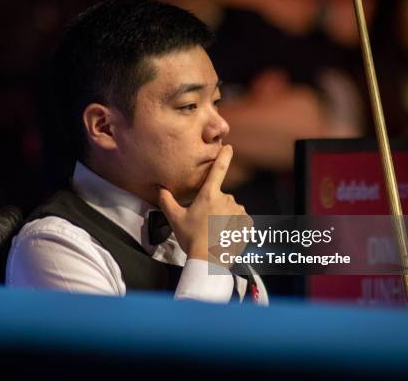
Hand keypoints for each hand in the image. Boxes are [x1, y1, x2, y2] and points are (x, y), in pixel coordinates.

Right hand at [158, 145, 248, 260]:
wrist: (209, 261)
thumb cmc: (192, 239)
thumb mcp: (175, 219)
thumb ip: (166, 201)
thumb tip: (160, 189)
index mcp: (209, 195)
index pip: (219, 169)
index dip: (224, 156)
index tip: (229, 147)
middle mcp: (227, 200)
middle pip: (221, 197)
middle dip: (215, 206)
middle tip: (204, 222)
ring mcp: (239, 212)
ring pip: (232, 208)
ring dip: (225, 216)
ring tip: (215, 231)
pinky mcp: (247, 224)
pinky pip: (242, 220)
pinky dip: (235, 225)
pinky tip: (226, 234)